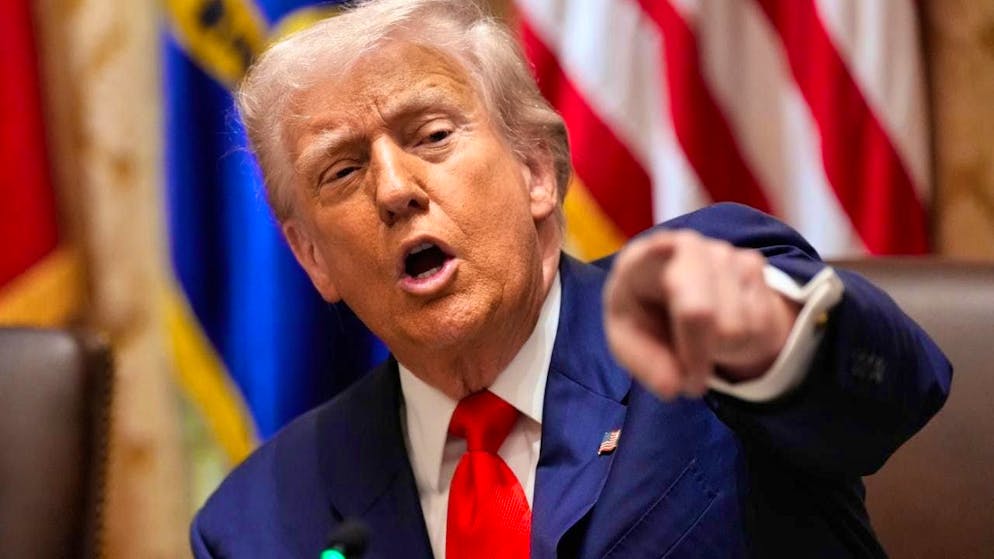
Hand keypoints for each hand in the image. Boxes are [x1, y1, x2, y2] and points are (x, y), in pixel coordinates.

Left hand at [602, 230, 799, 398]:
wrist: (676, 296)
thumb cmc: (646, 316)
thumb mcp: (631, 343)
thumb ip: (647, 364)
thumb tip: (673, 388)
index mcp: (641, 261)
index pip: (652, 253)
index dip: (661, 251)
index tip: (664, 247)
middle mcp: (684, 247)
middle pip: (700, 311)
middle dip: (697, 353)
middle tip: (691, 376)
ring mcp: (722, 252)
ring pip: (735, 329)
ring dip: (719, 348)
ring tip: (701, 336)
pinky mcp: (753, 263)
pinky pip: (758, 324)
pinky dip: (741, 340)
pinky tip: (721, 324)